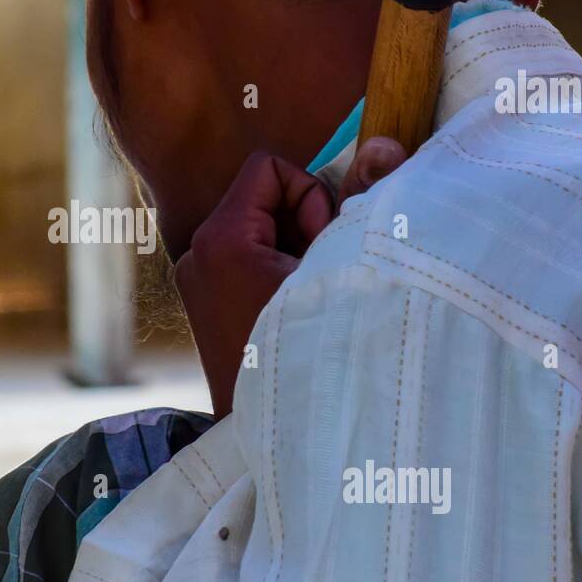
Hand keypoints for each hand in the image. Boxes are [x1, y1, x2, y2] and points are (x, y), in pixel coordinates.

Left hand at [174, 139, 405, 418]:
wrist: (278, 436)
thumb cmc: (317, 348)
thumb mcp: (343, 268)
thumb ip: (362, 201)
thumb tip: (385, 145)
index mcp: (220, 239)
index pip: (269, 169)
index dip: (308, 196)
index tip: (320, 245)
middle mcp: (197, 254)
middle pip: (263, 199)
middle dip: (304, 226)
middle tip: (320, 276)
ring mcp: (197, 282)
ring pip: (260, 232)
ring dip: (295, 253)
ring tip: (310, 298)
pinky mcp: (206, 305)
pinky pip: (248, 261)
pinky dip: (278, 274)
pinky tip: (295, 313)